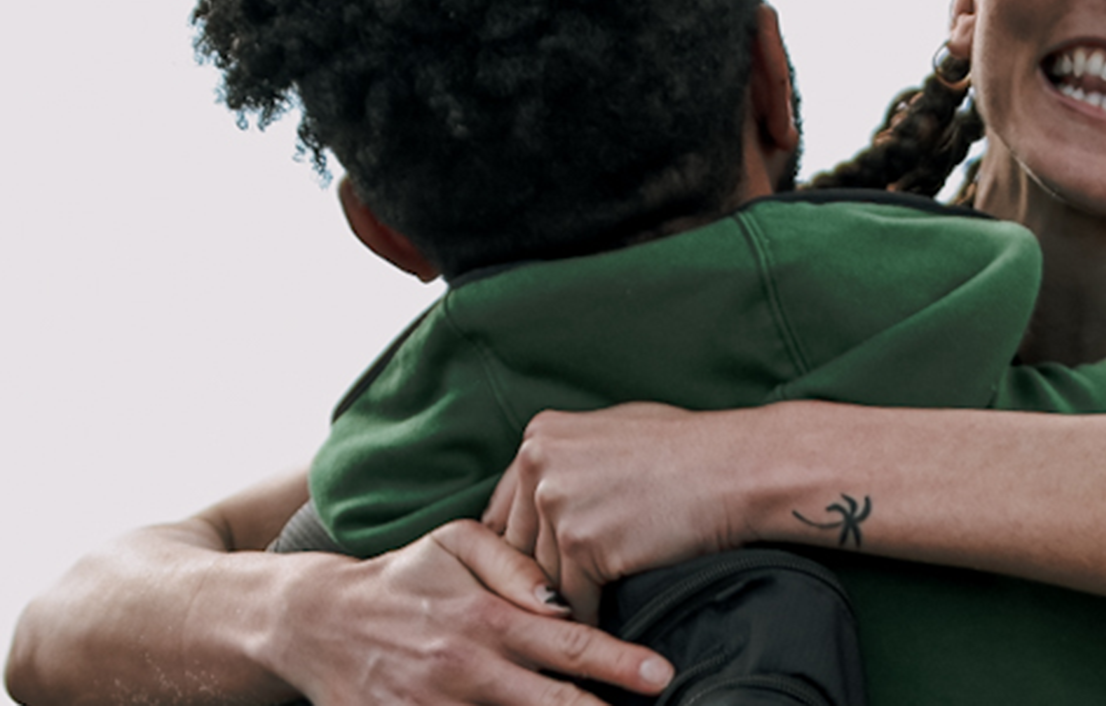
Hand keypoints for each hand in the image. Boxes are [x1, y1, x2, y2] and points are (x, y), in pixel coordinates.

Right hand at [274, 519, 673, 703]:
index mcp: (486, 617)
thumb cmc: (404, 576)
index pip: (568, 645)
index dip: (620, 663)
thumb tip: (561, 599)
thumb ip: (515, 564)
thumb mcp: (457, 543)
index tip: (662, 674)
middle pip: (550, 703)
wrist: (317, 622)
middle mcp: (466, 667)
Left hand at [484, 403, 756, 615]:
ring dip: (566, 598)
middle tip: (562, 599)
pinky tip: (607, 621)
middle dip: (541, 574)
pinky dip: (590, 616)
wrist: (740, 467)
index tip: (544, 568)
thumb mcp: (614, 432)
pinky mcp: (583, 544)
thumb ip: (567, 458)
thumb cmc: (691, 450)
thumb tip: (541, 493)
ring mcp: (557, 503)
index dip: (528, 544)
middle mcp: (538, 463)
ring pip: (543, 575)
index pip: (508, 510)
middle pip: (518, 545)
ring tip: (583, 614)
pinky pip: (573, 599)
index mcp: (540, 436)